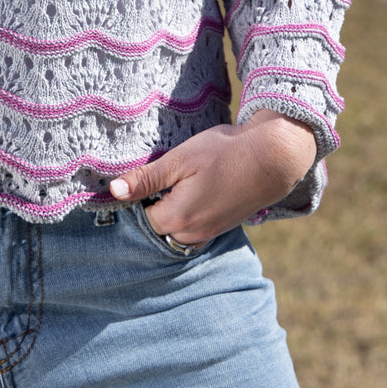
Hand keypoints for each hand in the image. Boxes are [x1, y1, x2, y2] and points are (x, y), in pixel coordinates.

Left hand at [109, 110, 317, 247]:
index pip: (141, 217)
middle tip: (166, 175)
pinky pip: (195, 227)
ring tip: (182, 180)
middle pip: (159, 226)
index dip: (140, 195)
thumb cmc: (224, 153)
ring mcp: (210, 233)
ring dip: (173, 209)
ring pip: (177, 228)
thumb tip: (113, 192)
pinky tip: (198, 187)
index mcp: (177, 218)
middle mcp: (192, 234)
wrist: (273, 158)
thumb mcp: (180, 159)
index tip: (148, 174)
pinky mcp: (223, 227)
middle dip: (155, 204)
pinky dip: (190, 212)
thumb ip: (146, 179)